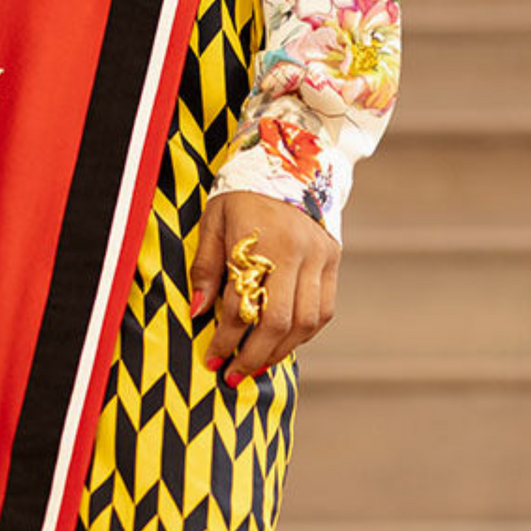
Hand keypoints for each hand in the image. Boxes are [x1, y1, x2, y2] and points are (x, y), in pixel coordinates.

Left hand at [189, 189, 339, 381]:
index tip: (213, 358)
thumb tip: (197, 313)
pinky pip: (323, 310)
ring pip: (305, 322)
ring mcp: (319, 256)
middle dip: (254, 355)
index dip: (226, 338)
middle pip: (278, 322)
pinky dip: (304, 333)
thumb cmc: (242, 192)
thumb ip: (206, 268)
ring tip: (258, 364)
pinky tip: (283, 342)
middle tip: (234, 374)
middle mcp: (296, 252)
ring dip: (280, 351)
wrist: (290, 156)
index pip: (243, 305)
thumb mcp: (214, 222)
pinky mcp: (333, 259)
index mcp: (262, 241)